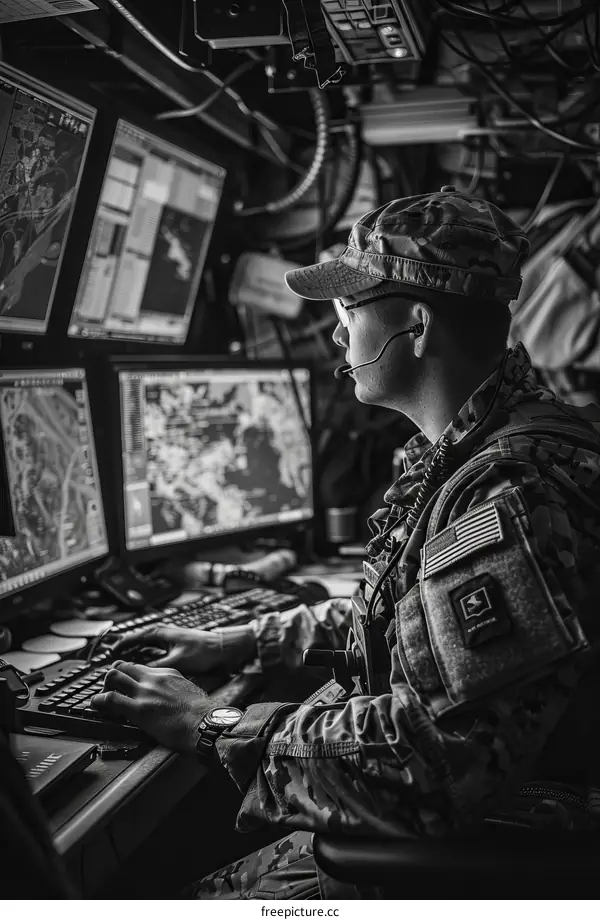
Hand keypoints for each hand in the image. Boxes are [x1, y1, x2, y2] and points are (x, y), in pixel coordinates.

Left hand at [91, 661, 212, 752]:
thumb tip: (173, 696)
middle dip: (113, 676)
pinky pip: (110, 700)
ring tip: (102, 696)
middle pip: (123, 666)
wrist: (205, 724)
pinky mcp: (138, 710)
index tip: (124, 681)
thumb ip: (176, 689)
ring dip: (104, 686)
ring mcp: (145, 692)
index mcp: (168, 673)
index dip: (128, 673)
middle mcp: (154, 678)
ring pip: (113, 677)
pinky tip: (95, 706)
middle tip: (110, 688)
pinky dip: (99, 702)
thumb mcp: (189, 691)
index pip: (140, 666)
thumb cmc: (202, 713)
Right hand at [111, 623, 255, 674]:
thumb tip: (136, 675)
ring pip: (145, 650)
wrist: (223, 649)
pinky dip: (147, 662)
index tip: (108, 655)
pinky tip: (144, 673)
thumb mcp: (175, 661)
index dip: (119, 647)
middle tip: (112, 665)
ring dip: (135, 659)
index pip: (132, 638)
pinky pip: (155, 655)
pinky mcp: (175, 650)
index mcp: (160, 633)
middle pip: (136, 643)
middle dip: (124, 653)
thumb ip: (155, 667)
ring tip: (124, 671)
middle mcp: (163, 635)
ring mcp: (169, 642)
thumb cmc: (202, 651)